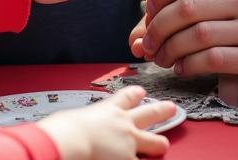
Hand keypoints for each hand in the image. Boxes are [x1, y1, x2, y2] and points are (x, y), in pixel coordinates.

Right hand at [38, 86, 173, 159]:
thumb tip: (72, 128)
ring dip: (160, 144)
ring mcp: (131, 143)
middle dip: (162, 110)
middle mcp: (124, 124)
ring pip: (155, 141)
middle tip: (171, 108)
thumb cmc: (66, 130)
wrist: (72, 141)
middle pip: (149, 113)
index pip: (126, 97)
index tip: (141, 92)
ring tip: (164, 145)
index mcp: (108, 110)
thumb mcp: (73, 119)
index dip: (136, 94)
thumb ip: (83, 123)